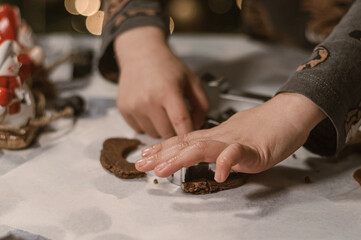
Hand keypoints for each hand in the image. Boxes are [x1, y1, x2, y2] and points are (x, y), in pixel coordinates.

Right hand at [114, 26, 208, 138]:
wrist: (141, 54)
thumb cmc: (167, 67)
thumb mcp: (192, 80)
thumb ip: (202, 104)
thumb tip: (198, 126)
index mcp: (168, 91)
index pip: (181, 123)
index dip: (189, 134)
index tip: (194, 140)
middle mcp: (148, 99)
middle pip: (167, 133)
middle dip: (176, 130)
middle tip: (178, 119)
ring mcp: (134, 106)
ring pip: (153, 134)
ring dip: (161, 128)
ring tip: (162, 110)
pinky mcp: (124, 109)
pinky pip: (140, 129)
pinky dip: (147, 124)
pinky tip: (150, 110)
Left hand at [135, 93, 325, 181]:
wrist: (289, 112)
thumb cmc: (264, 126)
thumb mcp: (233, 136)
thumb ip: (217, 145)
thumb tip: (201, 150)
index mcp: (215, 136)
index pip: (184, 140)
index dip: (163, 147)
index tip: (145, 153)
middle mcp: (220, 137)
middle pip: (186, 145)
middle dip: (161, 155)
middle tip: (140, 163)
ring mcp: (235, 142)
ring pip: (204, 148)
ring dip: (181, 159)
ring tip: (163, 170)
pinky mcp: (254, 148)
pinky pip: (238, 154)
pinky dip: (226, 163)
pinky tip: (218, 174)